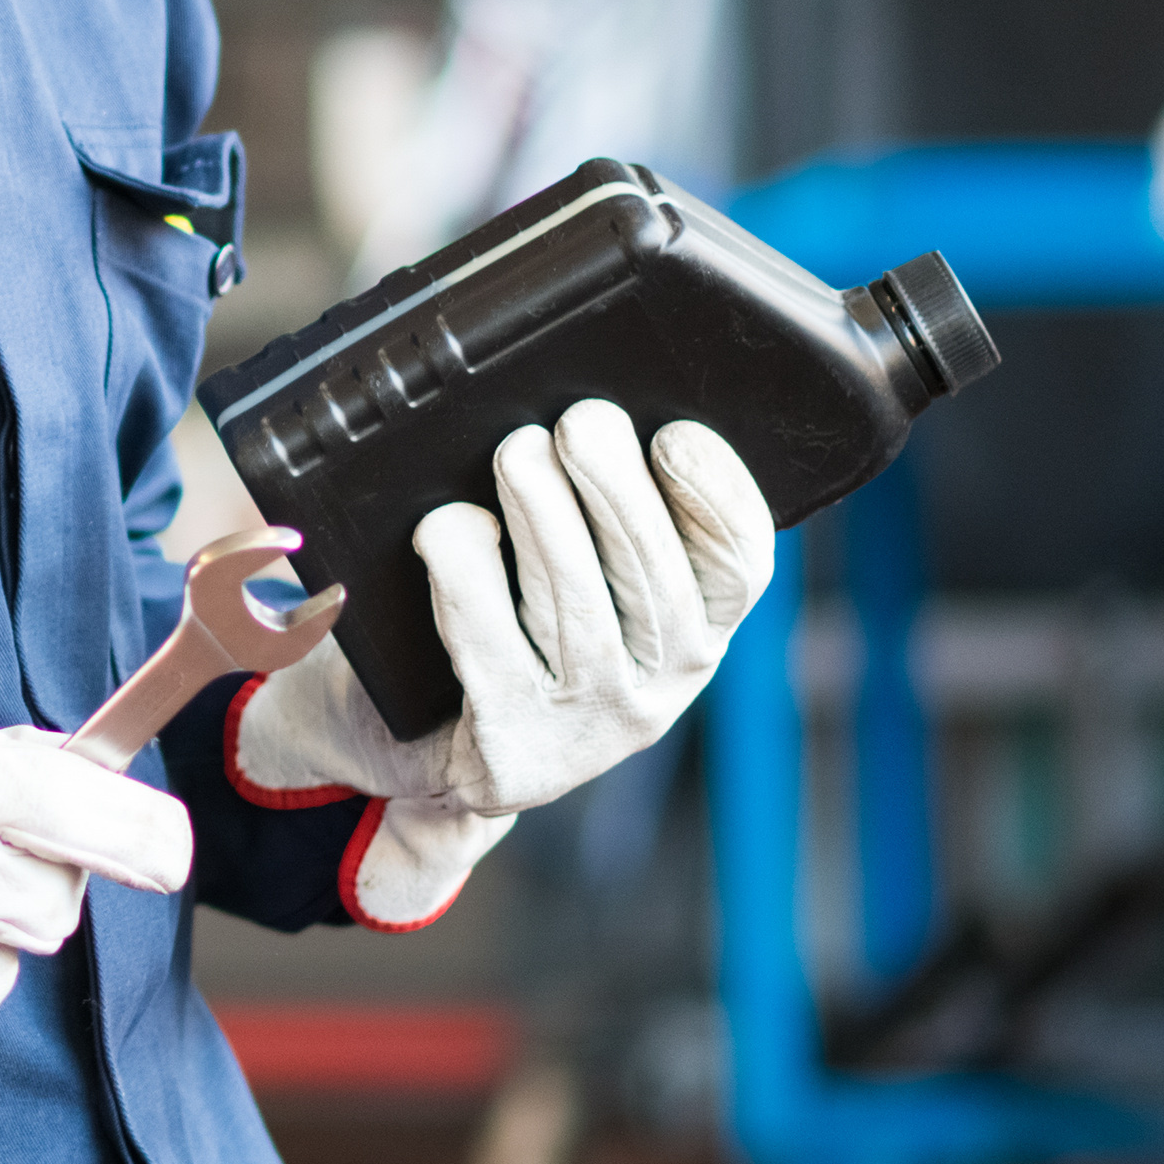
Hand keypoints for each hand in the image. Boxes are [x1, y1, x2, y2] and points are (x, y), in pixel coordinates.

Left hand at [234, 403, 773, 923]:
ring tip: (518, 451)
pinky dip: (466, 572)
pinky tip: (450, 528)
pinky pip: (486, 640)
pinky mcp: (509, 744)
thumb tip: (596, 415)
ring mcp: (586, 726)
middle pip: (654, 579)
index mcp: (695, 634)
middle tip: (580, 422)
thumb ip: (607, 510)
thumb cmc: (510, 627)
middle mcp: (658, 689)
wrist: (422, 748)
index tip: (673, 435)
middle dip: (616, 488)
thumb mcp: (582, 575)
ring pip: (576, 606)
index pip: (741, 566)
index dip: (718, 497)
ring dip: (545, 515)